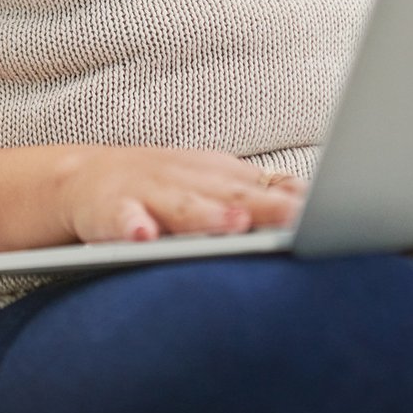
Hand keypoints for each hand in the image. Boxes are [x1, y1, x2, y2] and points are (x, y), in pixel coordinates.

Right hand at [54, 146, 306, 244]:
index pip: (264, 189)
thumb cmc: (164, 187)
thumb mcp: (216, 184)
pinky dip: (130, 225)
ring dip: (208, 215)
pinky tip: (141, 236)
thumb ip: (263, 193)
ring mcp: (148, 193)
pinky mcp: (110, 209)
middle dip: (265, 207)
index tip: (329, 215)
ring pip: (182, 205)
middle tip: (296, 218)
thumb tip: (316, 203)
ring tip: (234, 225)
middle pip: (233, 195)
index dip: (294, 203)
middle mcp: (188, 180)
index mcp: (218, 176)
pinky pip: (121, 219)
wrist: (83, 179)